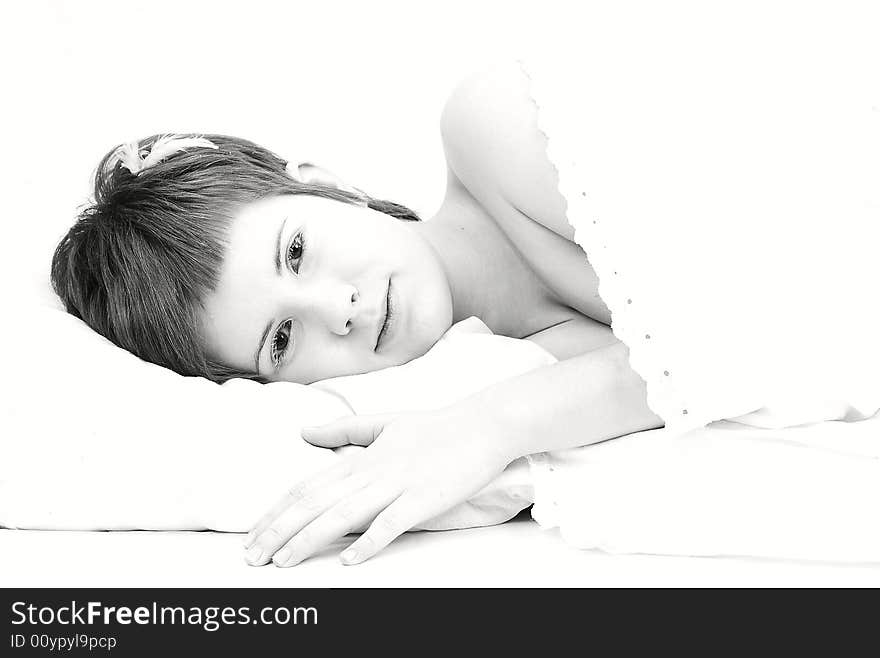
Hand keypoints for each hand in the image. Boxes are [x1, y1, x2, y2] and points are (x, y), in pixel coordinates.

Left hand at [242, 405, 513, 566]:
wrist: (483, 424)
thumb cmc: (436, 426)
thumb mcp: (384, 422)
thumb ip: (343, 430)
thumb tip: (304, 431)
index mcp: (361, 457)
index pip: (308, 485)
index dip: (277, 510)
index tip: (253, 533)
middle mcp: (372, 471)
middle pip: (316, 502)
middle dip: (280, 531)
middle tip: (252, 557)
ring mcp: (398, 485)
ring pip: (344, 514)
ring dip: (310, 539)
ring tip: (283, 561)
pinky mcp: (424, 499)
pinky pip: (391, 523)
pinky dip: (369, 542)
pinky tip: (349, 561)